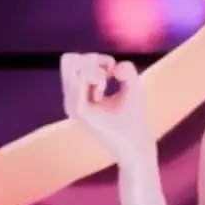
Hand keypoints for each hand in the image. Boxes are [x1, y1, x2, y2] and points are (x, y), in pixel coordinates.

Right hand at [60, 53, 155, 167]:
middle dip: (93, 59)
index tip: (113, 72)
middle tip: (110, 75)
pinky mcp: (78, 110)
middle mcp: (71, 100)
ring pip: (73, 64)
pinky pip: (80, 78)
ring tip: (107, 84)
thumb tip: (113, 66)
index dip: (95, 58)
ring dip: (96, 68)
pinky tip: (105, 89)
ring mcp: (72, 105)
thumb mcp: (133, 86)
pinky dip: (97, 76)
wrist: (136, 146)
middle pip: (68, 60)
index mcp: (78, 96)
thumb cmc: (134, 118)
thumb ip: (125, 69)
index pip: (73, 62)